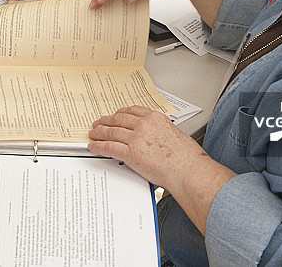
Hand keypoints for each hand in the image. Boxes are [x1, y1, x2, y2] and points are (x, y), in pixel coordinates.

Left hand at [89, 106, 235, 234]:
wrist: (188, 170)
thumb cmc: (186, 157)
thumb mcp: (174, 133)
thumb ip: (160, 131)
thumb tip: (154, 137)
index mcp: (155, 118)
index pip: (132, 110)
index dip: (120, 113)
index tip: (115, 115)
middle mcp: (144, 125)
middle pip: (119, 119)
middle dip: (106, 121)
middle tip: (99, 123)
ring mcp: (136, 138)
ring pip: (111, 132)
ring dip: (99, 132)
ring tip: (93, 133)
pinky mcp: (131, 153)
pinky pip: (109, 147)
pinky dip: (98, 146)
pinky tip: (94, 146)